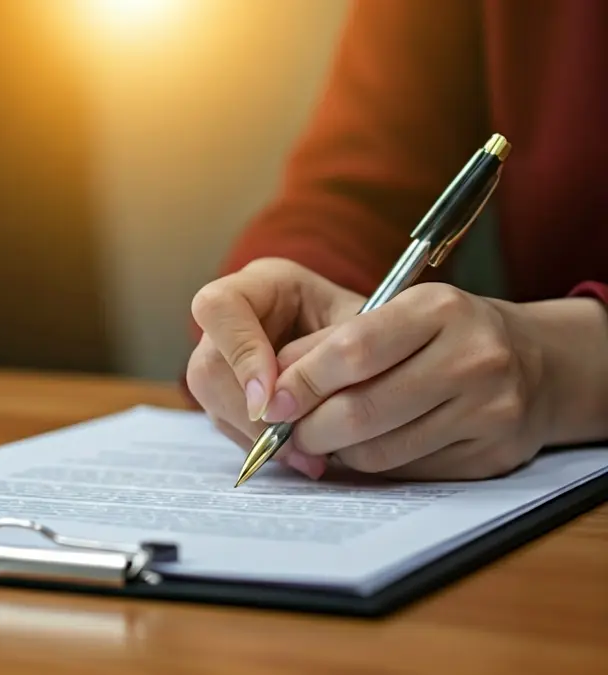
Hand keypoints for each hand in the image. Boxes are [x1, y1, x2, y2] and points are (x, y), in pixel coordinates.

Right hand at [185, 258, 365, 478]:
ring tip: (307, 456)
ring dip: (256, 435)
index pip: (220, 307)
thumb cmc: (378, 329)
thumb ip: (326, 357)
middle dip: (248, 411)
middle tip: (292, 438)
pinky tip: (301, 456)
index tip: (268, 399)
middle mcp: (234, 318)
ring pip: (212, 401)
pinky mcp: (230, 392)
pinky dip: (263, 445)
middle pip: (208, 366)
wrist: (384, 349)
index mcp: (263, 284)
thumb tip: (279, 403)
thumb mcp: (364, 330)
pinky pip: (228, 424)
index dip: (239, 353)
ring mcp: (225, 356)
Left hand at [262, 284, 607, 479]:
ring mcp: (488, 409)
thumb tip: (271, 387)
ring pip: (379, 450)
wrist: (533, 363)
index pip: (351, 350)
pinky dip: (372, 465)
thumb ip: (329, 343)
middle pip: (361, 410)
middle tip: (287, 431)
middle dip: (309, 428)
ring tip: (322, 437)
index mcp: (438, 308)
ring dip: (336, 451)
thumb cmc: (442, 335)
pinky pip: (405, 472)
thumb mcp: (394, 315)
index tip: (272, 401)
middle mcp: (472, 356)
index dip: (301, 381)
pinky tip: (367, 447)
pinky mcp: (490, 454)